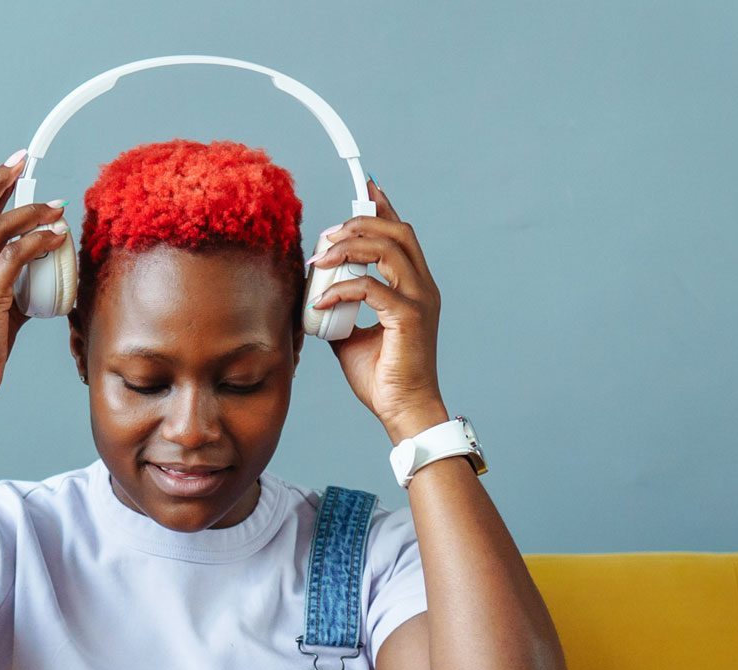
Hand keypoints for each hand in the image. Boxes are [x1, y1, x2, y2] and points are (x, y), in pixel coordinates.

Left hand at [307, 177, 450, 439]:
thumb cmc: (383, 378)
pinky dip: (341, 288)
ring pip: (387, 250)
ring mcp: (419, 301)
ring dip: (349, 247)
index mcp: (415, 288)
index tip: (364, 190)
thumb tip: (315, 298)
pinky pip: (370, 288)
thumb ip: (341, 311)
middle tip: (327, 234)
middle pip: (396, 232)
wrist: (403, 410)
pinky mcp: (409, 318)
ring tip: (320, 258)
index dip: (383, 207)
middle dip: (359, 223)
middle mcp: (423, 288)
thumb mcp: (352, 337)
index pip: (401, 235)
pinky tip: (321, 300)